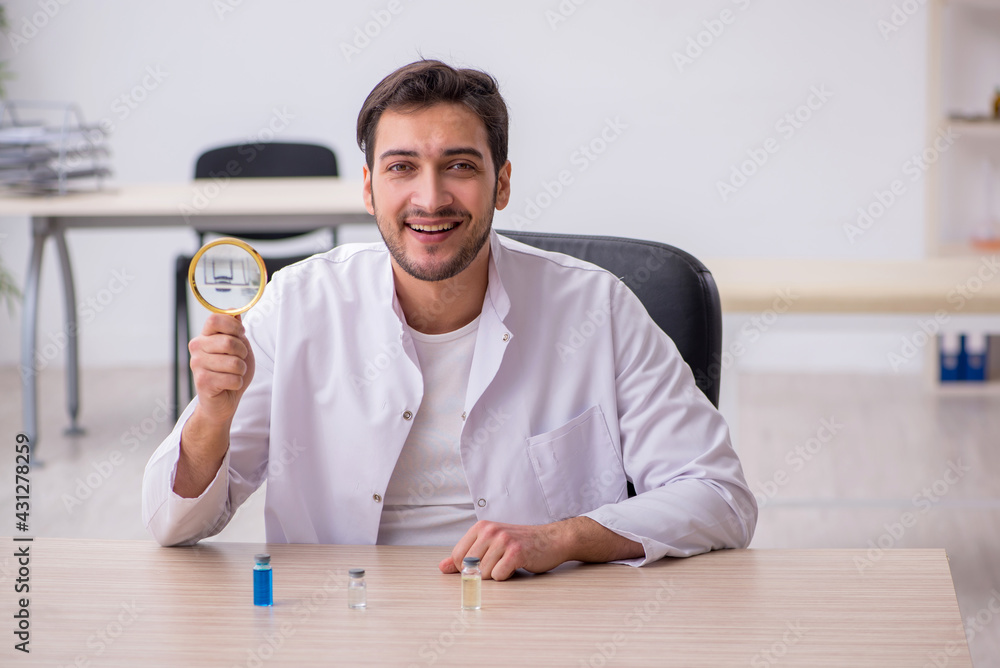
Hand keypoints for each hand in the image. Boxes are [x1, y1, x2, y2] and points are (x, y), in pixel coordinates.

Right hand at [188, 313, 254, 423]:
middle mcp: (197, 347)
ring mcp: (197, 364)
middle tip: (240, 360)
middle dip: (243, 353)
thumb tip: (235, 311)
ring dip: (241, 370)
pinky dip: (238, 383)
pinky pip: (232, 379)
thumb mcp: (239, 347)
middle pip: (228, 342)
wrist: (223, 400)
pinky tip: (229, 385)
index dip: (233, 326)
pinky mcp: (202, 382)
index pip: (215, 319)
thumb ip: (236, 330)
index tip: (241, 334)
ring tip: (234, 373)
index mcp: (205, 336)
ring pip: (234, 363)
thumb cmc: (232, 371)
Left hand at [438, 520, 570, 580]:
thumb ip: (465, 555)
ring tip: (508, 563)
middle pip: (469, 566)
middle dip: (482, 572)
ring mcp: (503, 540)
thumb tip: (442, 567)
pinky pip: (499, 575)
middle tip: (498, 563)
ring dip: (496, 574)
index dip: (466, 568)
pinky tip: (516, 565)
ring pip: (484, 573)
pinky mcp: (516, 552)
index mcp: (481, 527)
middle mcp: (490, 531)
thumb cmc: (521, 543)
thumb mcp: (490, 545)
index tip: (482, 564)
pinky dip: (507, 576)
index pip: (456, 556)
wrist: (551, 540)